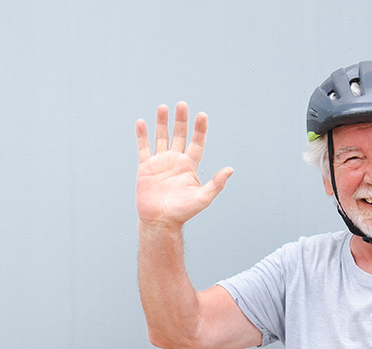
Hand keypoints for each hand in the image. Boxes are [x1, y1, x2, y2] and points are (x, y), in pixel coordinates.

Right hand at [135, 102, 233, 229]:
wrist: (160, 222)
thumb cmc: (182, 213)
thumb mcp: (203, 198)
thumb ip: (216, 184)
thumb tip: (230, 170)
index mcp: (189, 166)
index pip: (196, 142)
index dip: (199, 129)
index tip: (202, 115)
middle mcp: (175, 161)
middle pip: (180, 135)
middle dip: (181, 120)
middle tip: (182, 104)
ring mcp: (160, 163)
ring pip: (162, 138)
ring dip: (162, 123)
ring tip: (163, 107)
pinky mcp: (146, 168)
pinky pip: (143, 148)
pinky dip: (142, 136)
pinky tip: (141, 123)